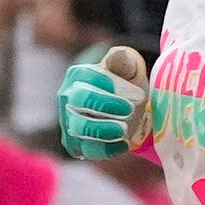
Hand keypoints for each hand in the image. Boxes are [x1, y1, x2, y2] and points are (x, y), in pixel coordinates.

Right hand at [58, 44, 149, 161]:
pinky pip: (86, 150)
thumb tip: (119, 54)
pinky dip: (106, 149)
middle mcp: (68, 97)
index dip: (111, 85)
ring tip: (125, 129)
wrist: (129, 111)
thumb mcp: (129, 69)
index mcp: (78, 74)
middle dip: (104, 106)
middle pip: (78, 101)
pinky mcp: (75, 145)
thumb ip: (123, 61)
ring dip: (103, 130)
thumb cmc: (127, 84)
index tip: (136, 94)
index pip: (88, 78)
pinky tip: (125, 145)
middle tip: (130, 110)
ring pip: (79, 128)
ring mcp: (69, 122)